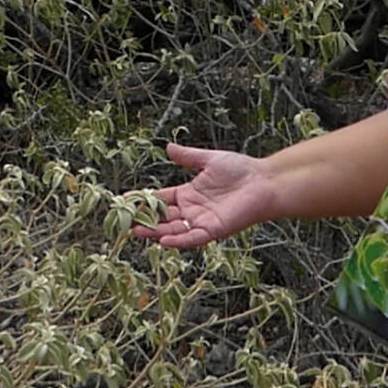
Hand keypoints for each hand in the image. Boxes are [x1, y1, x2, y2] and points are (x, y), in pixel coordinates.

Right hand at [130, 143, 279, 248]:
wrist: (264, 181)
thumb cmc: (241, 169)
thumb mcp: (209, 160)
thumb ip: (189, 156)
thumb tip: (168, 148)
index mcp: (189, 193)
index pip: (161, 199)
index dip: (144, 200)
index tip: (124, 200)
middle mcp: (192, 210)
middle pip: (163, 217)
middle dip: (144, 219)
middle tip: (123, 221)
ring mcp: (202, 221)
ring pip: (173, 229)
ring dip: (154, 231)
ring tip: (135, 231)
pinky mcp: (213, 230)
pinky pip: (192, 238)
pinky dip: (178, 240)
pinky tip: (162, 239)